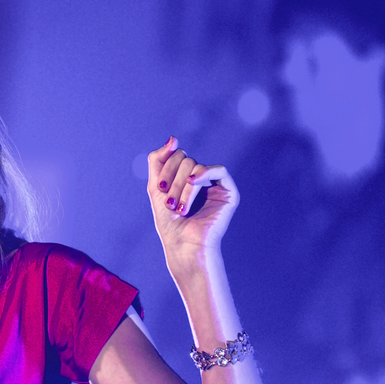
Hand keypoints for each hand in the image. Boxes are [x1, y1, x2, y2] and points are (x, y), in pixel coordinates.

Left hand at [147, 137, 238, 261]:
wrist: (183, 245)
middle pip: (186, 160)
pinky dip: (203, 174)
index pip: (177, 156)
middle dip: (173, 180)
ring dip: (183, 187)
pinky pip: (218, 170)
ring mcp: (216, 185)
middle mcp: (202, 180)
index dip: (166, 167)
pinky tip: (193, 183)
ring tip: (178, 208)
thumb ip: (159, 160)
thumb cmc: (169, 222)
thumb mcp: (156, 187)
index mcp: (186, 178)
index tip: (159, 188)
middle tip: (169, 204)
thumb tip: (173, 138)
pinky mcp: (228, 192)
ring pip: (197, 167)